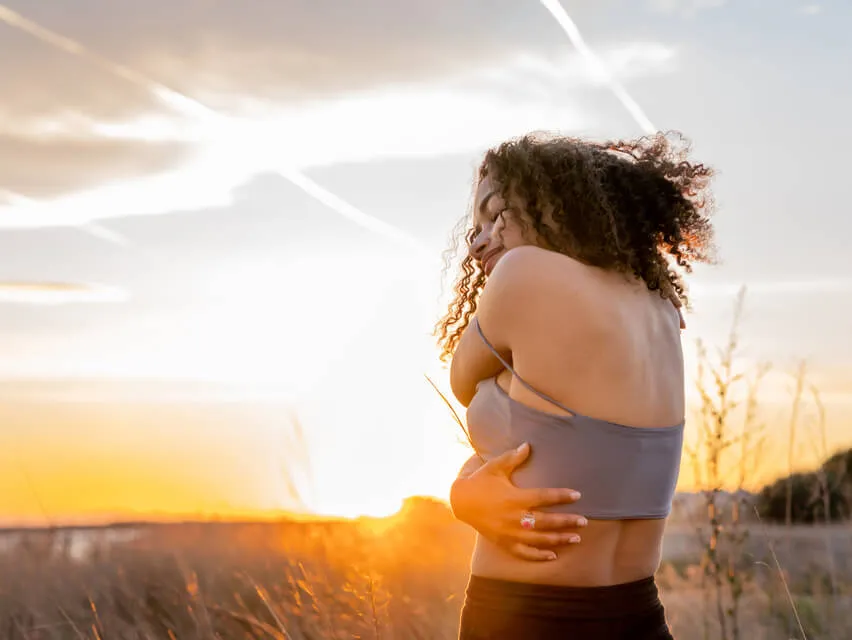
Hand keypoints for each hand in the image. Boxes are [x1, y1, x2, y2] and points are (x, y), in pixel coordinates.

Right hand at [449, 443, 586, 560]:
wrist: (461, 502)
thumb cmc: (481, 482)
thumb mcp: (495, 467)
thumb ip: (513, 458)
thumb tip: (528, 445)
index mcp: (514, 497)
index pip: (543, 497)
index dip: (561, 496)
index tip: (577, 495)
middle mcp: (514, 517)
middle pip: (546, 522)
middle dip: (566, 522)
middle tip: (584, 521)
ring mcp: (509, 533)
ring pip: (539, 540)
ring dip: (559, 539)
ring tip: (576, 538)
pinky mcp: (504, 543)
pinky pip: (524, 553)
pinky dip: (539, 556)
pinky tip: (553, 555)